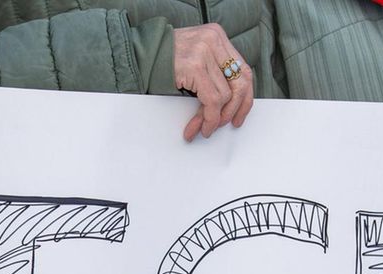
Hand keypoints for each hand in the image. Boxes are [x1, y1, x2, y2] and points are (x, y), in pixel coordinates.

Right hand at [172, 24, 253, 141]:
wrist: (137, 56)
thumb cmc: (162, 60)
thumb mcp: (195, 57)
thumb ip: (214, 71)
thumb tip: (231, 102)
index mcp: (216, 36)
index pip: (243, 70)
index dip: (245, 97)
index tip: (239, 114)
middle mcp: (213, 40)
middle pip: (240, 82)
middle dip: (234, 109)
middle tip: (224, 124)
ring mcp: (204, 52)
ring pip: (225, 96)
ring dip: (215, 118)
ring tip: (205, 128)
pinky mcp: (194, 66)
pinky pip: (212, 101)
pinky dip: (208, 118)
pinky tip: (201, 126)